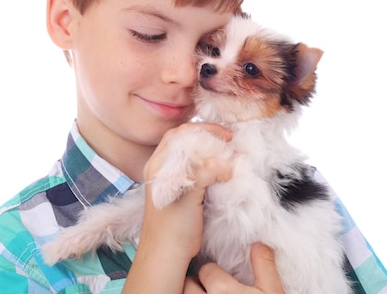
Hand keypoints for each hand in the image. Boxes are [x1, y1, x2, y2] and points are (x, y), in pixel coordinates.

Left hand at [122, 122, 232, 293]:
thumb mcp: (189, 199)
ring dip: (208, 149)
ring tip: (227, 152)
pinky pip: (193, 167)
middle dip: (207, 136)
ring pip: (189, 153)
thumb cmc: (173, 230)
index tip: (225, 136)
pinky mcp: (179, 190)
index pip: (180, 134)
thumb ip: (204, 174)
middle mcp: (161, 169)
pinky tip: (221, 168)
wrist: (166, 256)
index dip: (203, 130)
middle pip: (184, 140)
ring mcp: (169, 179)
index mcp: (158, 166)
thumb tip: (224, 163)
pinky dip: (208, 162)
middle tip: (229, 140)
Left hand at [184, 244, 285, 293]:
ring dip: (194, 293)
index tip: (222, 278)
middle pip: (190, 284)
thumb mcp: (272, 291)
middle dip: (198, 284)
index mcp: (223, 291)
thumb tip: (258, 244)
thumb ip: (265, 266)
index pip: (206, 271)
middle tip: (212, 288)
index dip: (214, 273)